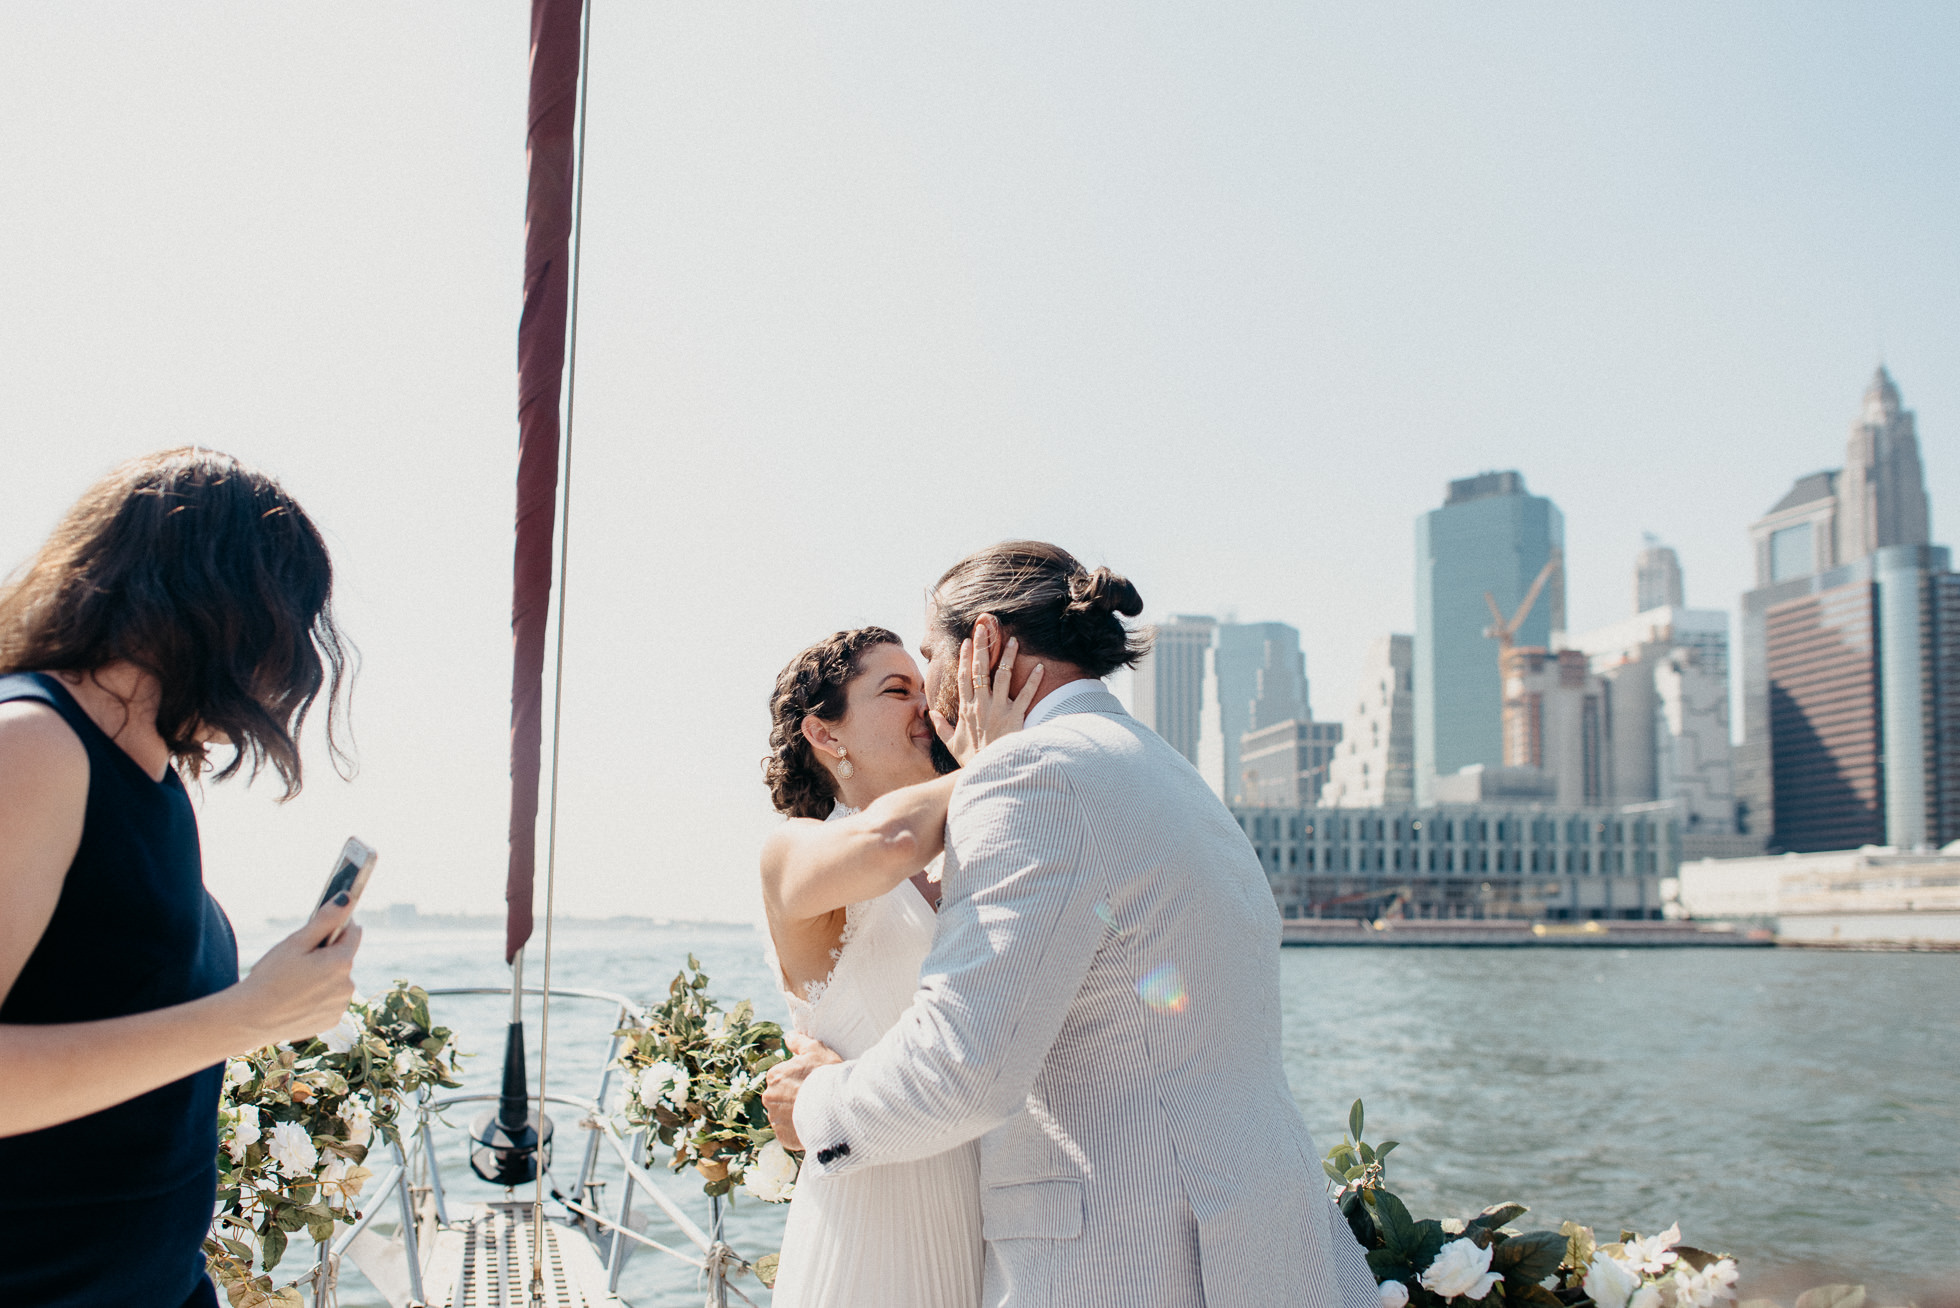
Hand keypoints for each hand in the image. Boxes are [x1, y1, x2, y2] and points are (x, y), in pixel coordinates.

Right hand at [230, 894, 362, 1047]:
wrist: (249, 1019)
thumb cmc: (269, 977)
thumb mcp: (295, 942)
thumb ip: (325, 920)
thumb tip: (347, 899)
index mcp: (341, 963)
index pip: (353, 933)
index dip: (338, 927)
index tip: (321, 930)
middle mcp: (348, 985)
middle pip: (343, 959)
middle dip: (327, 955)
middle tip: (298, 962)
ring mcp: (340, 1006)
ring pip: (337, 981)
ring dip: (324, 978)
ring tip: (295, 983)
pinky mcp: (331, 1021)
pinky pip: (330, 1001)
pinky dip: (318, 998)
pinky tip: (297, 1000)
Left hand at [763, 1032, 841, 1152]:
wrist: (837, 1106)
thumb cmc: (827, 1075)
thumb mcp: (816, 1049)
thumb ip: (799, 1042)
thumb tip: (789, 1037)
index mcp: (774, 1075)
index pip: (781, 1077)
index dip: (797, 1079)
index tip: (811, 1082)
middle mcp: (769, 1097)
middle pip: (780, 1097)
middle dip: (793, 1097)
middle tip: (814, 1097)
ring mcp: (775, 1119)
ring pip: (783, 1116)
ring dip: (795, 1114)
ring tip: (815, 1112)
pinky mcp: (783, 1137)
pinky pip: (788, 1133)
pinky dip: (798, 1130)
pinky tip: (812, 1124)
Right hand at [930, 619, 1043, 766]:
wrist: (989, 772)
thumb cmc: (972, 760)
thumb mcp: (952, 743)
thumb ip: (941, 727)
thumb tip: (931, 714)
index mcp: (967, 708)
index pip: (964, 677)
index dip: (965, 658)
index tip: (967, 642)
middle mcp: (982, 704)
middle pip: (981, 670)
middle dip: (982, 647)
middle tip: (985, 628)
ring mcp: (999, 709)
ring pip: (1004, 676)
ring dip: (1009, 657)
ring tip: (1014, 640)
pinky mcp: (1016, 716)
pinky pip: (1026, 695)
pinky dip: (1034, 680)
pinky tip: (1041, 666)